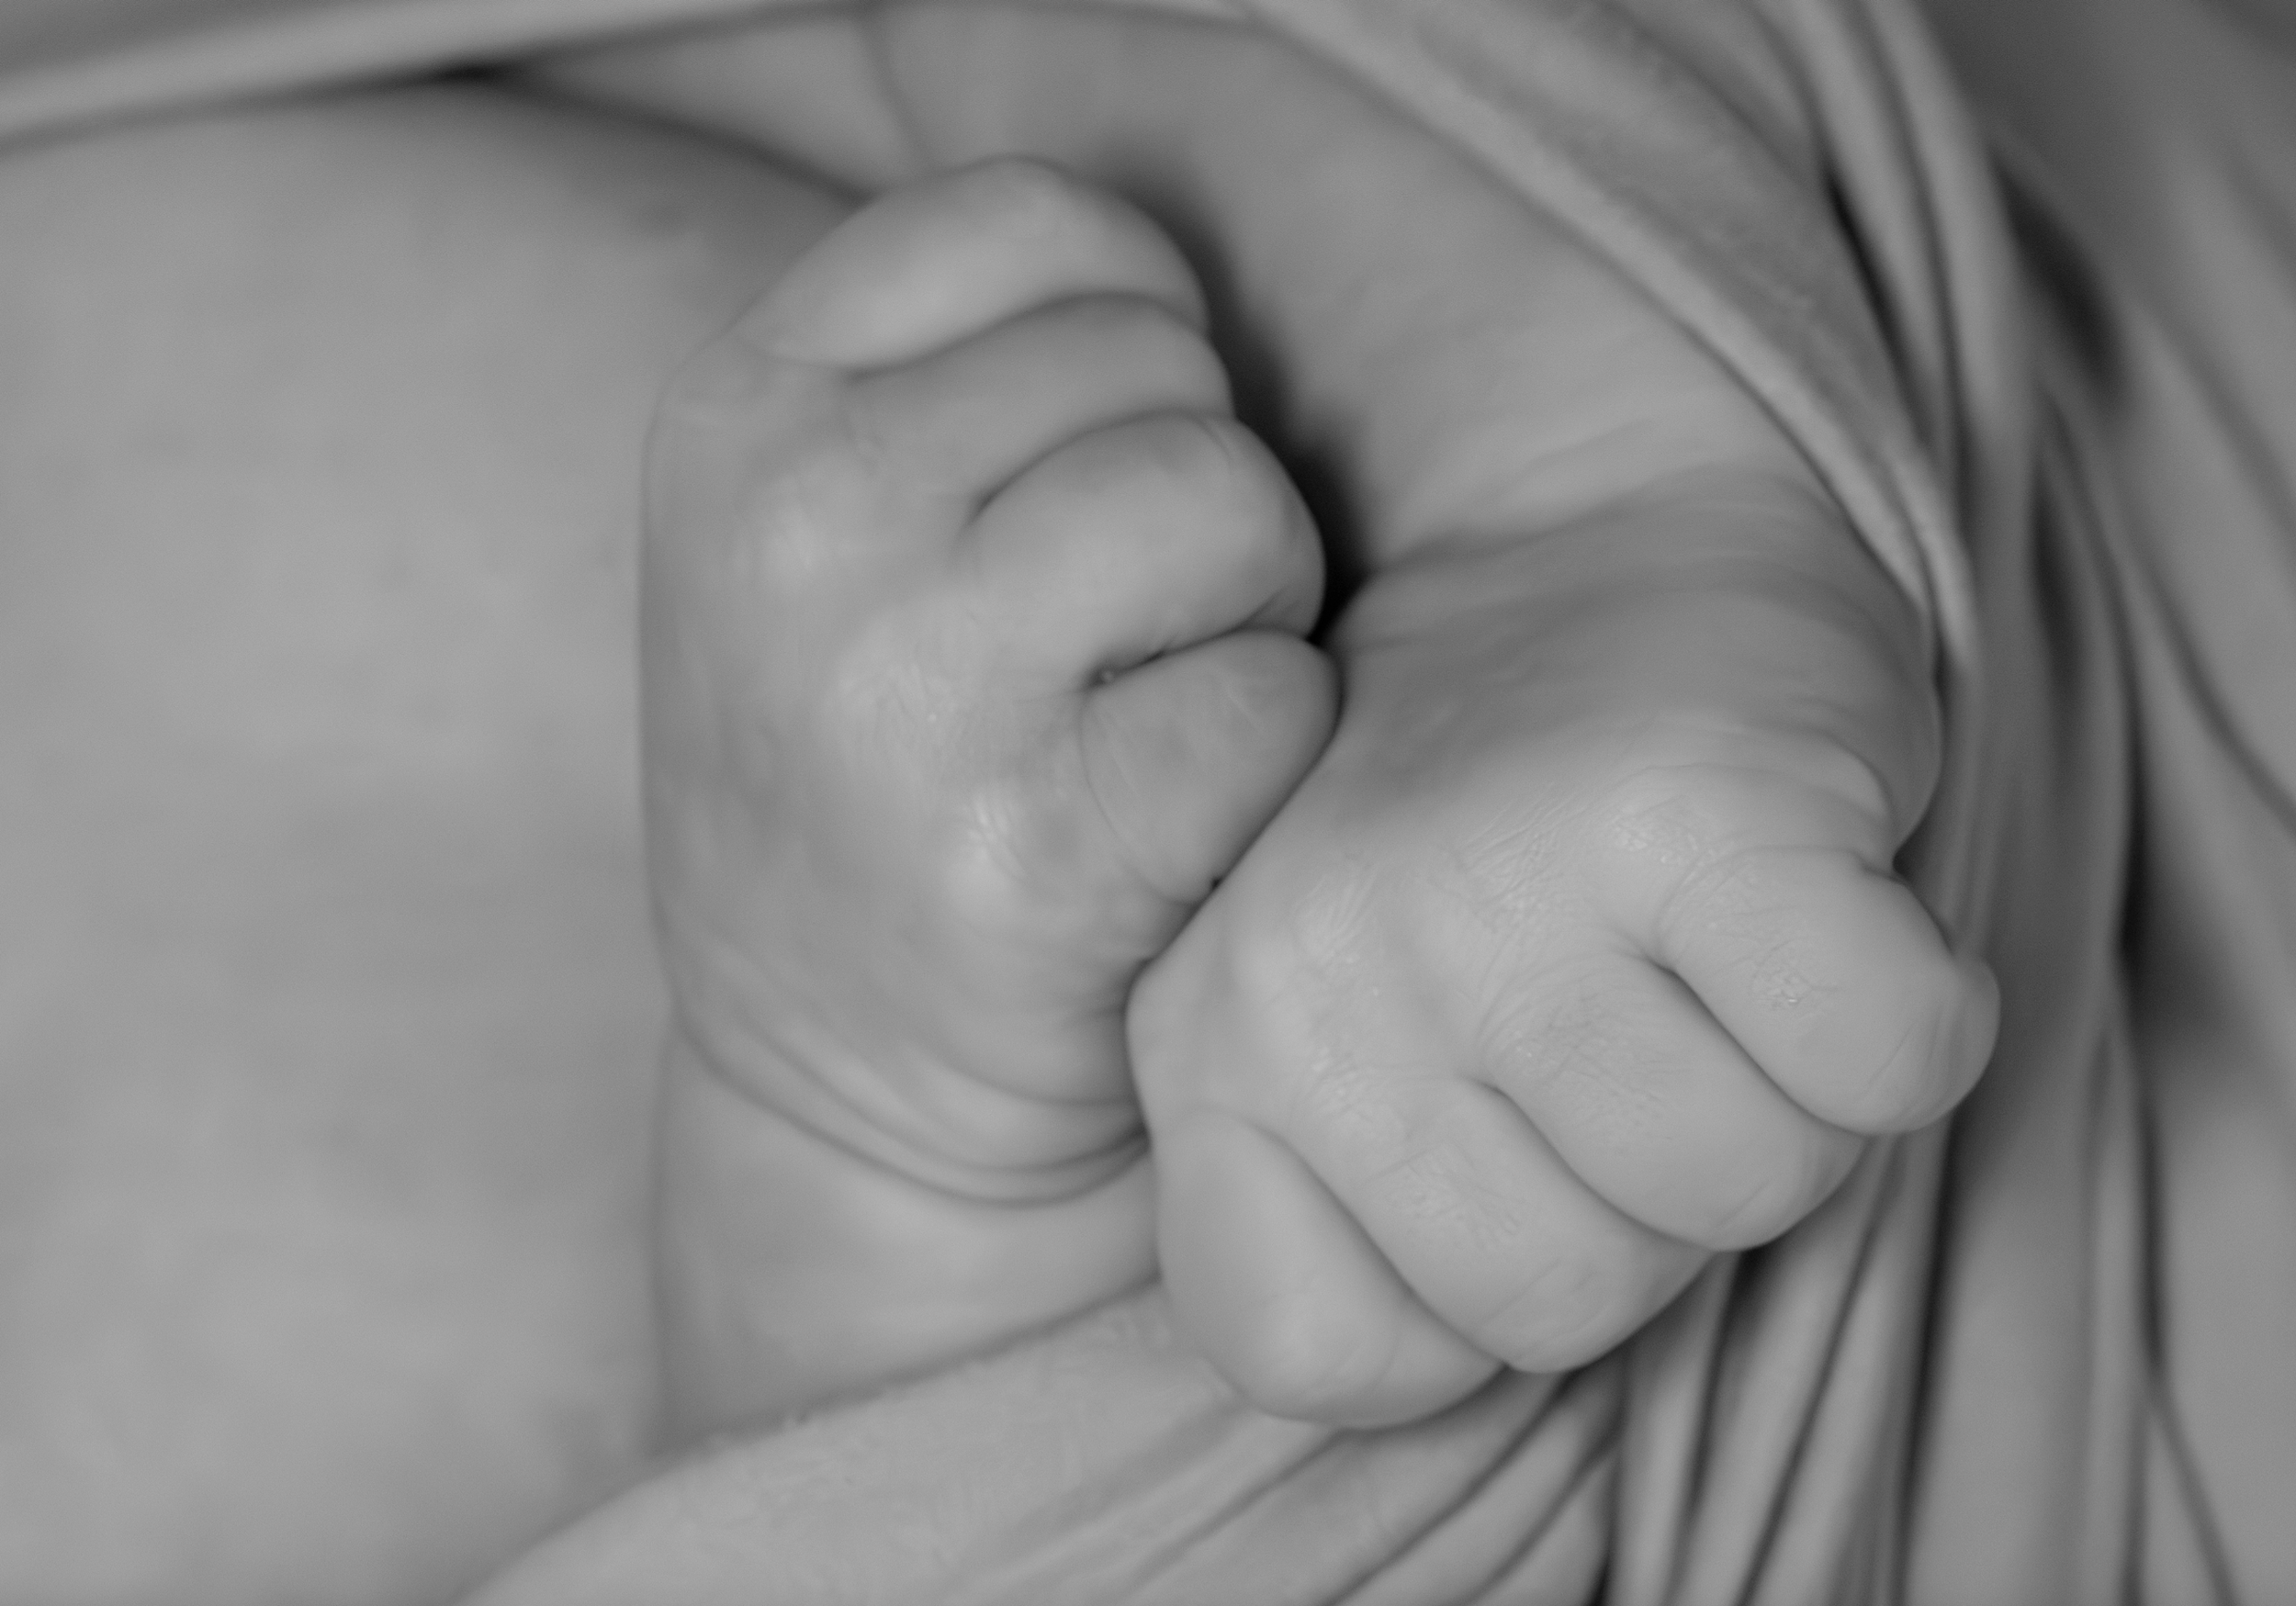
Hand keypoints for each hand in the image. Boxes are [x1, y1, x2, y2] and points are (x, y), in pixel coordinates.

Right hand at [641, 158, 1334, 1422]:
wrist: (844, 1097)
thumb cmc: (873, 776)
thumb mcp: (805, 538)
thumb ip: (952, 375)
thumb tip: (1184, 285)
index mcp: (735, 415)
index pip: (1035, 220)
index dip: (1134, 321)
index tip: (1103, 446)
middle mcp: (798, 530)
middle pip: (1157, 366)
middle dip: (1194, 485)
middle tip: (1120, 628)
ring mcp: (909, 692)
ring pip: (1230, 505)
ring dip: (1250, 609)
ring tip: (1154, 706)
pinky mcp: (1042, 852)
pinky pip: (1273, 694)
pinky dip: (1269, 754)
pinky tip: (1171, 820)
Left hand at [1132, 479, 1997, 1426]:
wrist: (1576, 535)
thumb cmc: (1471, 839)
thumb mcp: (1334, 1027)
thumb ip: (1346, 1210)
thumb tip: (1474, 1332)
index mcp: (1204, 1046)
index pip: (1307, 1356)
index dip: (1448, 1303)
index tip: (1487, 1144)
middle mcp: (1309, 965)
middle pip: (1564, 1299)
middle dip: (1639, 1203)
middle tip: (1624, 1021)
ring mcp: (1494, 876)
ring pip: (1740, 1189)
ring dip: (1779, 1098)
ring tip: (1708, 953)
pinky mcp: (1696, 800)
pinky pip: (1881, 1061)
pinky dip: (1906, 1012)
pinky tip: (1820, 912)